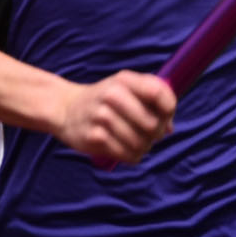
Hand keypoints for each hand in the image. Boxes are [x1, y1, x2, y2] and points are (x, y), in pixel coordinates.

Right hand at [55, 71, 176, 163]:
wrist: (66, 109)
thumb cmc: (104, 99)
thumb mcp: (126, 88)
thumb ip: (152, 101)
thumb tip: (170, 128)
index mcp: (125, 80)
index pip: (159, 93)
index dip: (169, 109)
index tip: (165, 117)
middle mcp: (113, 95)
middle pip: (153, 125)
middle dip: (156, 134)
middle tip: (149, 134)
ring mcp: (102, 117)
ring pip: (141, 144)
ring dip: (144, 147)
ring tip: (137, 142)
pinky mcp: (95, 137)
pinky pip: (128, 155)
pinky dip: (132, 156)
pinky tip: (126, 149)